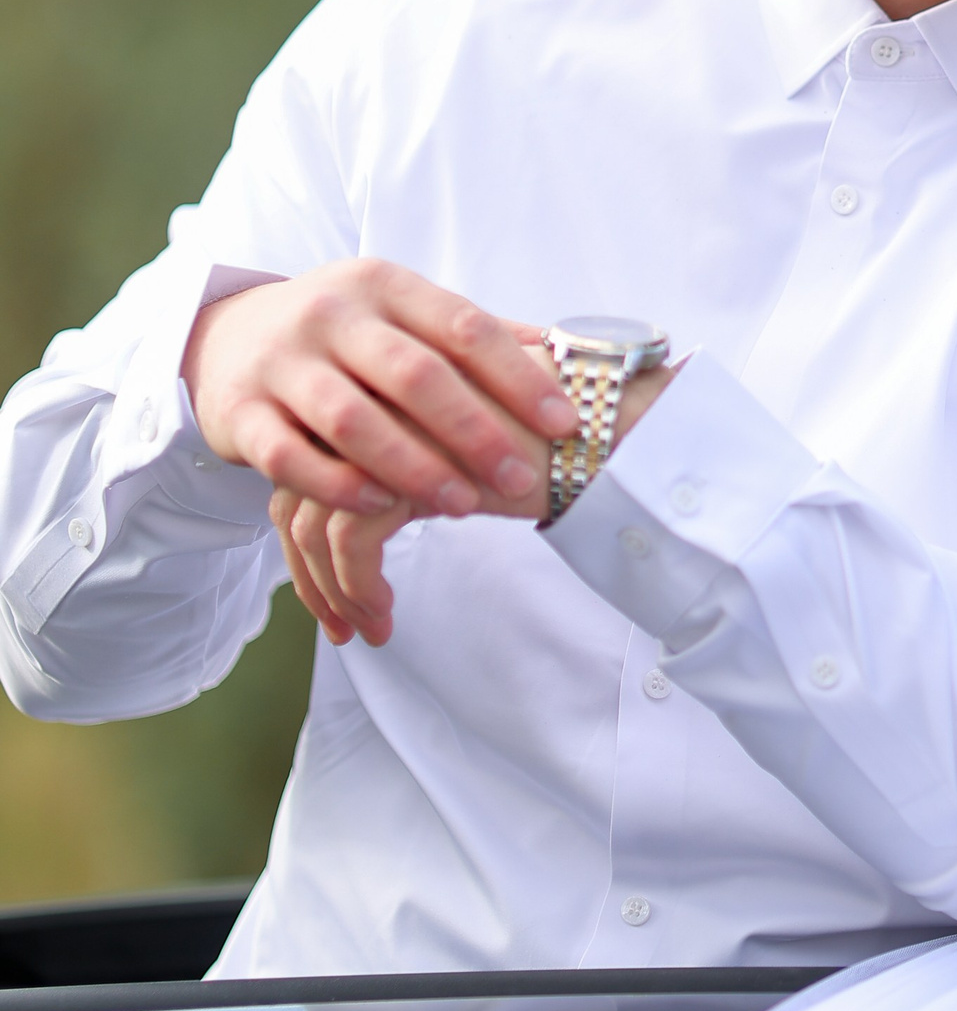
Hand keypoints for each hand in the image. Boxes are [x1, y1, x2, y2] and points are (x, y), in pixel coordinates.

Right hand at [183, 261, 581, 524]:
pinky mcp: (241, 413)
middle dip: (474, 430)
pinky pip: (289, 456)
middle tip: (520, 477)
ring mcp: (281, 362)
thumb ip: (474, 333)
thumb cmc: (344, 332)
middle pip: (413, 374)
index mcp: (384, 284)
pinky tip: (381, 510)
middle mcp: (331, 314)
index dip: (517, 376)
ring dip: (414, 466)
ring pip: (352, 420)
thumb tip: (567, 347)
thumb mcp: (403, 313)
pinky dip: (337, 485)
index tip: (565, 421)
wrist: (226, 333)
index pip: (463, 326)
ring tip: (464, 505)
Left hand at [272, 354, 676, 646]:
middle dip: (307, 568)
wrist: (603, 421)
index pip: (313, 457)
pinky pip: (352, 541)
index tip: (327, 581)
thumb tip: (370, 521)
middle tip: (334, 621)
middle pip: (299, 490)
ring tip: (366, 628)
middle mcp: (369, 398)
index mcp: (381, 381)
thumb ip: (421, 455)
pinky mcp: (404, 467)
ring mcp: (382, 430)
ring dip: (333, 589)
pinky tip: (385, 612)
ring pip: (314, 521)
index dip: (309, 525)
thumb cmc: (553, 429)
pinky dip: (360, 585)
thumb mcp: (470, 436)